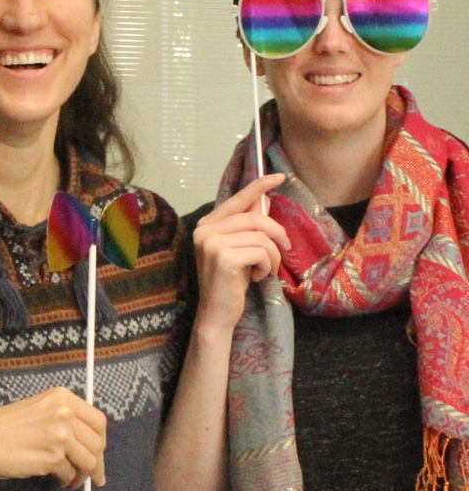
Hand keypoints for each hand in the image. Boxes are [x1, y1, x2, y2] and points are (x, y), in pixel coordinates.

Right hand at [0, 387, 106, 490]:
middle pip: (97, 443)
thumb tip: (85, 442)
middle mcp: (65, 413)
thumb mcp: (36, 410)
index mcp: (62, 397)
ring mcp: (60, 435)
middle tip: (92, 475)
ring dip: (83, 475)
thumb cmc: (1, 428)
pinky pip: (69, 474)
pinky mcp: (52, 458)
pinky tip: (58, 481)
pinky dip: (66, 481)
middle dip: (97, 462)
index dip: (100, 441)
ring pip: (89, 461)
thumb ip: (62, 418)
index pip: (98, 421)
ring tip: (73, 482)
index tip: (97, 453)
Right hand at [193, 175, 288, 333]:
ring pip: (261, 236)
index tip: (279, 176)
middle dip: (277, 234)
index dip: (259, 186)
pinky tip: (256, 278)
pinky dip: (267, 266)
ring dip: (273, 255)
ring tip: (266, 270)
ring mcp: (212, 244)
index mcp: (206, 225)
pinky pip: (261, 251)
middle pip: (255, 218)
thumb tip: (264, 201)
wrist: (216, 314)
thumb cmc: (229, 283)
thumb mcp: (239, 250)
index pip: (237, 200)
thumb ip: (247, 226)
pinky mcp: (224, 258)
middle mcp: (205, 231)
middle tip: (285, 249)